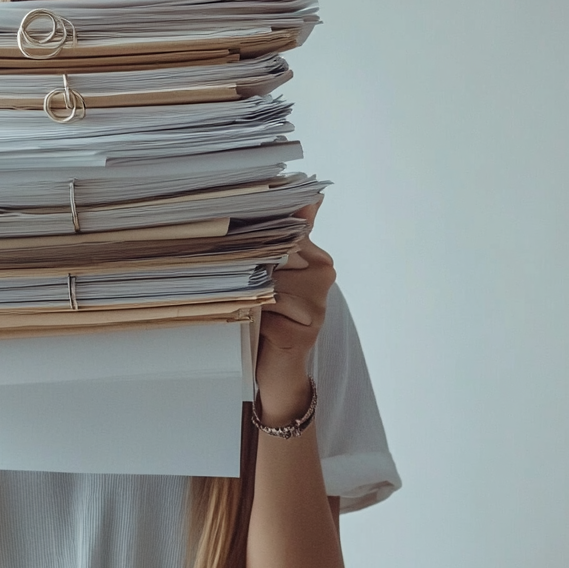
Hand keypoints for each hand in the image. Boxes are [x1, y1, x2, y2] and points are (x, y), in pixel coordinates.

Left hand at [255, 200, 334, 422]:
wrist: (279, 370)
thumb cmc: (271, 316)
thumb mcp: (274, 276)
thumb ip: (282, 239)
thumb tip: (303, 197)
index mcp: (318, 260)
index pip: (289, 233)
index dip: (265, 235)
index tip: (249, 237)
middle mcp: (323, 278)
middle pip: (276, 257)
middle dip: (254, 269)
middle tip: (245, 283)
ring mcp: (317, 306)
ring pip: (269, 284)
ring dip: (252, 297)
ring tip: (255, 310)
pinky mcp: (304, 331)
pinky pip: (267, 313)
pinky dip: (255, 319)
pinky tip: (259, 328)